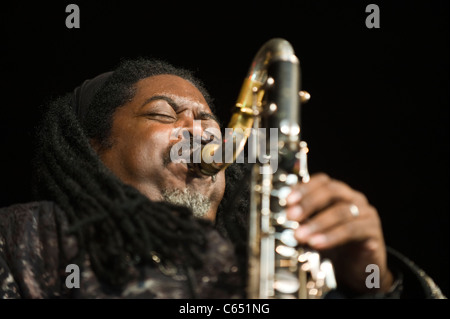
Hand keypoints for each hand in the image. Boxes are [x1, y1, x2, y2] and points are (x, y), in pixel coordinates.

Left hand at [286, 173, 393, 293]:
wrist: (359, 270)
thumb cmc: (336, 246)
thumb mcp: (315, 230)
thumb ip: (304, 219)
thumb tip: (285, 214)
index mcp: (340, 194)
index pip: (323, 181)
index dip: (305, 188)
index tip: (288, 200)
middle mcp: (354, 199)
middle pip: (332, 191)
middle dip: (309, 203)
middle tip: (291, 216)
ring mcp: (366, 213)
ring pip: (341, 212)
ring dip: (317, 223)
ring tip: (300, 235)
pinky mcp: (373, 232)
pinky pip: (352, 230)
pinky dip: (332, 236)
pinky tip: (317, 243)